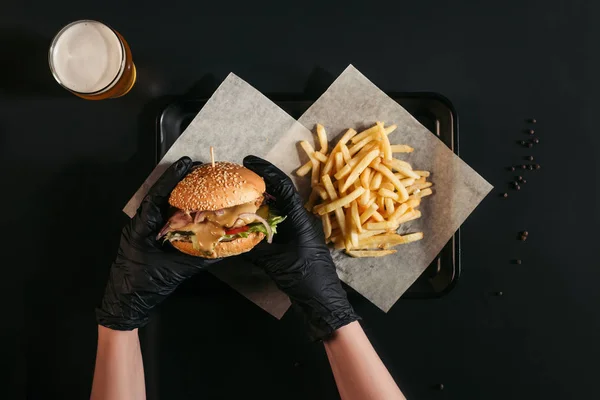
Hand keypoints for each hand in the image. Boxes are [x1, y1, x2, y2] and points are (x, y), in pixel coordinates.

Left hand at [97, 157, 219, 329]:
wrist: (124, 306)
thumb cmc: (143, 288)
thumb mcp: (175, 272)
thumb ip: (200, 259)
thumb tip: (225, 250)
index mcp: (141, 228)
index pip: (157, 196)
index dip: (172, 178)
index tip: (187, 163)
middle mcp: (140, 226)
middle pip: (160, 197)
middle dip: (179, 183)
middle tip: (200, 170)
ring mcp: (141, 232)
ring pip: (161, 207)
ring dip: (179, 196)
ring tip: (199, 184)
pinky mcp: (146, 240)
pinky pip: (162, 220)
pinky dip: (177, 213)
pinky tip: (193, 210)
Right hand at [242, 156, 358, 340]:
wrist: (323, 303)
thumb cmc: (306, 281)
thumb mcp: (276, 263)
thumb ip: (254, 249)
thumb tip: (231, 237)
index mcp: (301, 219)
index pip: (283, 186)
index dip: (266, 171)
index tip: (248, 161)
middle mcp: (301, 221)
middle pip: (280, 194)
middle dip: (260, 183)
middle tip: (238, 177)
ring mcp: (300, 232)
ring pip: (279, 208)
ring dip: (261, 201)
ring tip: (239, 195)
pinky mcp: (296, 243)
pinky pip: (278, 223)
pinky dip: (263, 218)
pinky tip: (248, 220)